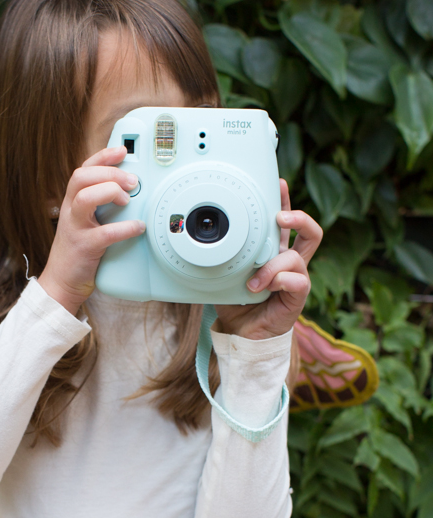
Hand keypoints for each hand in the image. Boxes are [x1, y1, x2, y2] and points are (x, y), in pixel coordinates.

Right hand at [38, 146, 144, 313]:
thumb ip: (101, 206)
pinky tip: (137, 227)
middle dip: (109, 173)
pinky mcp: (84, 247)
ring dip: (110, 193)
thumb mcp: (86, 222)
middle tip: (131, 181)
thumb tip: (131, 192)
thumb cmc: (78, 251)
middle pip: (81, 177)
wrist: (61, 283)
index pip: (83, 169)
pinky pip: (105, 233)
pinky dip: (125, 228)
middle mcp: (70, 211)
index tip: (122, 151)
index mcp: (72, 202)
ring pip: (85, 198)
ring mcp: (75, 228)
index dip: (102, 157)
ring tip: (127, 200)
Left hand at [213, 179, 322, 339]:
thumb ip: (225, 255)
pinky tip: (262, 288)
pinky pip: (298, 280)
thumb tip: (206, 238)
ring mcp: (295, 279)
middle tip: (280, 217)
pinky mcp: (297, 297)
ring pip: (298, 256)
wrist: (241, 334)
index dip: (285, 201)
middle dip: (299, 217)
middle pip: (311, 232)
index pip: (286, 223)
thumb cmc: (236, 303)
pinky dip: (279, 280)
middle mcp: (289, 263)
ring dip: (273, 264)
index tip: (278, 183)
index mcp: (274, 253)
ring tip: (253, 280)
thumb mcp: (226, 272)